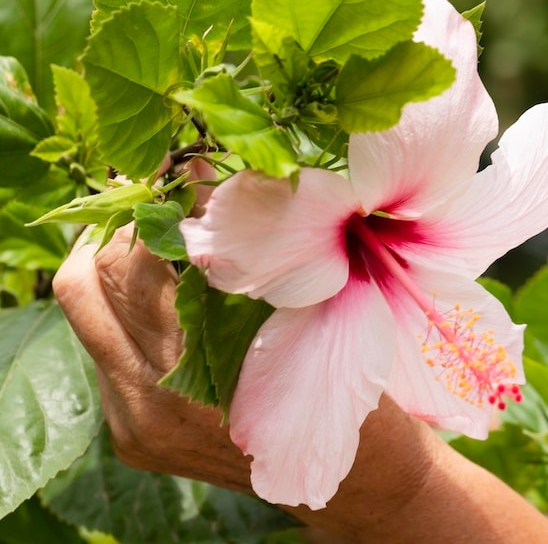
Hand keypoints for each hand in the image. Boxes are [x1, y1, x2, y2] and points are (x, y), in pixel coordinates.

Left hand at [53, 227, 547, 542]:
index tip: (189, 164)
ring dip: (117, 258)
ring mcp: (135, 424)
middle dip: (128, 223)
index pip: (146, 266)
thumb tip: (234, 181)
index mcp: (204, 384)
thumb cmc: (363, 401)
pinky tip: (171, 284)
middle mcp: (152, 408)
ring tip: (164, 228)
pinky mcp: (132, 433)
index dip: (164, 204)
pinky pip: (100, 343)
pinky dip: (125, 301)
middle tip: (171, 190)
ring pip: (85, 309)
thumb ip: (274, 265)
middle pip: (93, 281)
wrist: (364, 483)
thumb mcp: (332, 326)